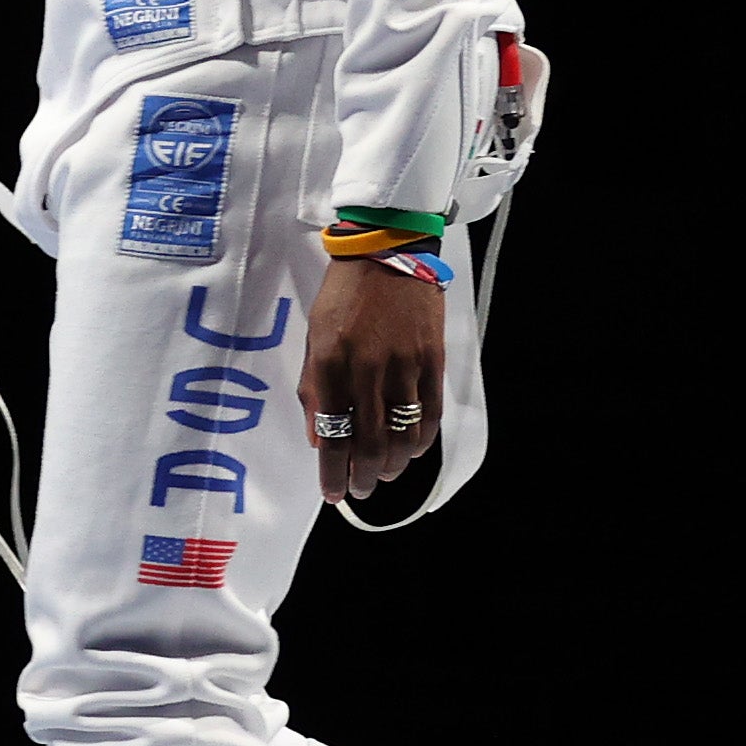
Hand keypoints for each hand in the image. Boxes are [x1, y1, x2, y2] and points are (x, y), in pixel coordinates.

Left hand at [301, 256, 444, 503]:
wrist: (389, 252)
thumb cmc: (343, 294)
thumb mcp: (315, 337)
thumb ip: (314, 388)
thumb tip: (318, 438)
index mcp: (332, 363)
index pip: (333, 434)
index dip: (333, 472)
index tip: (332, 493)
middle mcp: (368, 369)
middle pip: (369, 443)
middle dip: (363, 477)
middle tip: (359, 490)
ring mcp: (404, 366)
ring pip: (403, 436)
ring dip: (392, 465)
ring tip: (383, 474)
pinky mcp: (432, 361)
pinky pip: (430, 414)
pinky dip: (420, 442)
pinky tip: (410, 451)